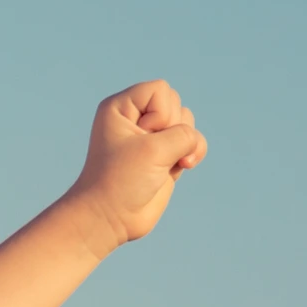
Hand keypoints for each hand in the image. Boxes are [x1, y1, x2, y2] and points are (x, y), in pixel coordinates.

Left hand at [61, 79, 208, 247]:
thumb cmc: (121, 179)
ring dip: (185, 143)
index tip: (141, 138)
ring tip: (162, 163)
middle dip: (172, 129)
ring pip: (187, 122)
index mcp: (120, 107)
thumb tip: (194, 143)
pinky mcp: (165, 154)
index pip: (160, 89)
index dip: (160, 113)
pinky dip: (193, 154)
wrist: (111, 216)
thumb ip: (184, 134)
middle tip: (148, 154)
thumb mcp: (155, 149)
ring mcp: (151, 137)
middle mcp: (135, 118)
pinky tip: (178, 168)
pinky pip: (194, 142)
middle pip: (177, 104)